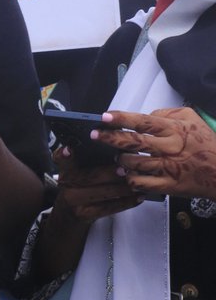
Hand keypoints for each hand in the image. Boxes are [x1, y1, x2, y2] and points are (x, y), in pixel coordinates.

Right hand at [51, 146, 140, 229]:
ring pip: (101, 194)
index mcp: (65, 168)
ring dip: (122, 188)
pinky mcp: (86, 214)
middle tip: (124, 169)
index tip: (69, 149)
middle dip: (108, 173)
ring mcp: (75, 201)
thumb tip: (117, 138)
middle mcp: (66, 184)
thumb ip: (88, 156)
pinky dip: (126, 202)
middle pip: (88, 177)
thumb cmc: (79, 184)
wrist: (70, 212)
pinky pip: (108, 208)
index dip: (64, 155)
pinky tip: (138, 197)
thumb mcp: (76, 169)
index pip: (60, 159)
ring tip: (138, 183)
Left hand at [94, 107, 215, 200]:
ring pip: (135, 164)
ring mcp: (168, 168)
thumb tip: (144, 115)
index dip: (122, 119)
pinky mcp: (169, 186)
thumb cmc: (207, 143)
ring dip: (121, 160)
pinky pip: (143, 184)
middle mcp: (169, 148)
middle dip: (111, 138)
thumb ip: (166, 113)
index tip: (104, 117)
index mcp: (174, 130)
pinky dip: (130, 179)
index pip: (143, 122)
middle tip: (95, 135)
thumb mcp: (191, 118)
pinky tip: (126, 175)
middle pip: (134, 142)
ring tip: (116, 158)